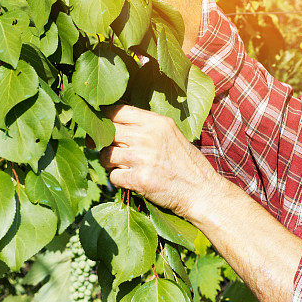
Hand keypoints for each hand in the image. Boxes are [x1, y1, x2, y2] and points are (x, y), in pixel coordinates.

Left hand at [100, 105, 223, 220]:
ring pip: (106, 155)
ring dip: (109, 163)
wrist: (201, 191)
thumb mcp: (171, 134)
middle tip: (107, 149)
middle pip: (108, 132)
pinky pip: (113, 177)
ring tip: (123, 166)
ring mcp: (142, 158)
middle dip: (102, 142)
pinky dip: (118, 180)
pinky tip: (131, 180)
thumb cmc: (186, 163)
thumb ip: (146, 126)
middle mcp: (147, 137)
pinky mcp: (139, 179)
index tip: (100, 127)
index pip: (117, 110)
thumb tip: (113, 123)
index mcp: (156, 122)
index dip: (104, 118)